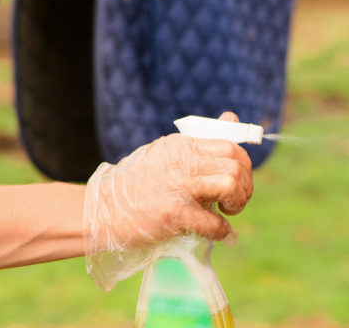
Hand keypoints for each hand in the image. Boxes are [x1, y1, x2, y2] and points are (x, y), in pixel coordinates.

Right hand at [83, 112, 253, 289]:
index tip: (237, 181)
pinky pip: (213, 222)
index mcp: (183, 144)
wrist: (103, 209)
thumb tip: (231, 117)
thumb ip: (200, 140)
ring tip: (226, 211)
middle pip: (236, 164)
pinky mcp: (174, 214)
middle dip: (245, 185)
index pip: (231, 145)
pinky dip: (221, 230)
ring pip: (230, 184)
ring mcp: (179, 187)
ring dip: (238, 202)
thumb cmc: (137, 182)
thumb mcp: (167, 152)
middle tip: (234, 201)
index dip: (243, 165)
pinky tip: (216, 232)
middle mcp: (184, 161)